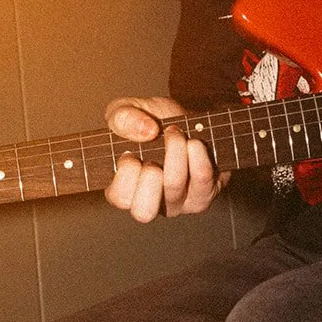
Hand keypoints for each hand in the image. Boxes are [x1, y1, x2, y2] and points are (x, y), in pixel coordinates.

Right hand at [104, 96, 228, 220]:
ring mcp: (177, 203)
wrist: (190, 123)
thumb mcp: (128, 110)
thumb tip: (145, 131)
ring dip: (175, 153)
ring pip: (174, 188)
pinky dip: (198, 157)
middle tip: (153, 158)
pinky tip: (194, 143)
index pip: (119, 198)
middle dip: (149, 178)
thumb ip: (122, 117)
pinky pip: (202, 182)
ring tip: (176, 134)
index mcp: (125, 189)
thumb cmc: (153, 123)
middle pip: (144, 212)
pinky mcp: (202, 196)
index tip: (131, 152)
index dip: (125, 174)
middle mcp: (150, 202)